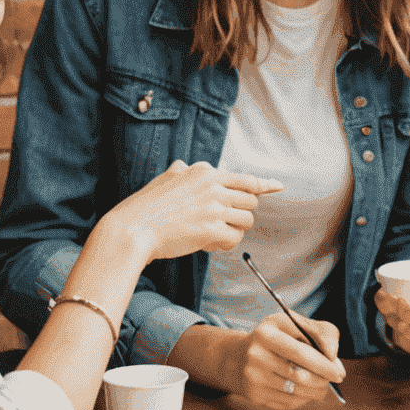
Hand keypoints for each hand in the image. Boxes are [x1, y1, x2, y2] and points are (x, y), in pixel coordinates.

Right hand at [109, 159, 281, 264]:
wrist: (132, 230)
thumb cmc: (145, 208)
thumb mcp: (165, 179)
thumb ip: (181, 171)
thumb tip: (185, 166)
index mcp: (205, 173)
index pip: (245, 178)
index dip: (264, 185)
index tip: (278, 186)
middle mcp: (213, 186)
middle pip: (250, 200)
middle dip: (240, 213)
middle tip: (222, 223)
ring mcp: (214, 208)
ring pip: (246, 220)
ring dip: (234, 230)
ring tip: (212, 234)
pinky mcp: (211, 229)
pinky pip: (234, 238)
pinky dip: (225, 244)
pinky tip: (208, 244)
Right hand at [225, 311, 345, 409]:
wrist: (240, 356)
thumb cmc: (277, 337)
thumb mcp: (295, 324)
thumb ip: (320, 333)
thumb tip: (334, 357)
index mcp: (266, 333)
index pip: (300, 352)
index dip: (324, 364)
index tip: (339, 372)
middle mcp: (255, 356)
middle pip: (298, 375)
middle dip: (322, 380)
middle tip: (334, 379)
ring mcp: (253, 378)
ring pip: (295, 392)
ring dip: (316, 391)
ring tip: (322, 385)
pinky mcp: (254, 396)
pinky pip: (287, 403)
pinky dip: (303, 399)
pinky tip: (305, 390)